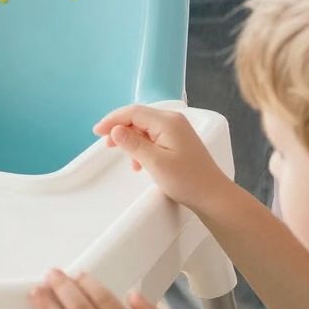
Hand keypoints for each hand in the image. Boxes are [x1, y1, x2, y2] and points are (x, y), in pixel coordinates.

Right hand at [94, 104, 231, 217]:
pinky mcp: (178, 141)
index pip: (133, 112)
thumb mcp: (155, 162)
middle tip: (106, 145)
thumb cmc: (186, 180)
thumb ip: (133, 144)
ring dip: (130, 140)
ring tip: (122, 156)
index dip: (112, 120)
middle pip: (138, 117)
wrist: (212, 195)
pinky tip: (138, 163)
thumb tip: (115, 129)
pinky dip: (141, 147)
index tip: (96, 132)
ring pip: (145, 128)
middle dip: (120, 129)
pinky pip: (153, 137)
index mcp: (167, 122)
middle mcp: (172, 121)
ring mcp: (177, 131)